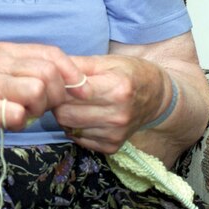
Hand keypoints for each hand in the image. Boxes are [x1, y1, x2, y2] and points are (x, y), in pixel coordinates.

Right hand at [0, 42, 86, 135]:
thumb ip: (20, 67)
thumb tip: (59, 78)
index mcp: (5, 50)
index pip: (52, 54)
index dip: (73, 72)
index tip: (82, 90)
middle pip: (50, 74)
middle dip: (57, 95)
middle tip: (45, 108)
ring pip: (37, 91)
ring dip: (40, 109)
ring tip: (27, 114)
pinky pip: (16, 114)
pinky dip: (21, 122)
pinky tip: (10, 122)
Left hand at [53, 54, 167, 153]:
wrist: (157, 97)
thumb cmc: (130, 73)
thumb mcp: (106, 61)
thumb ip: (77, 65)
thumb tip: (51, 69)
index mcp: (116, 89)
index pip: (70, 94)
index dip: (58, 87)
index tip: (59, 81)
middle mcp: (117, 115)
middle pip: (65, 114)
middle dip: (58, 103)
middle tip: (64, 93)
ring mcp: (115, 134)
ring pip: (69, 128)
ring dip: (66, 116)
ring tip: (76, 104)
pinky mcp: (112, 147)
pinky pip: (79, 139)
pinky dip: (76, 128)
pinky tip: (86, 116)